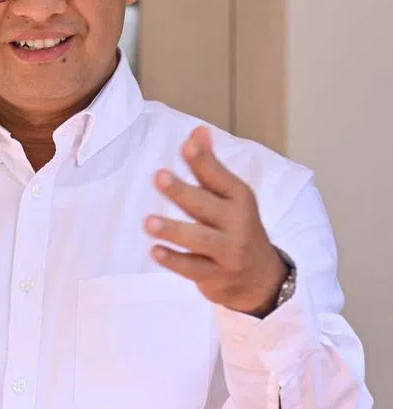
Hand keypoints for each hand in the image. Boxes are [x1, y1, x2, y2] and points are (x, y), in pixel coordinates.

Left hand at [144, 126, 285, 316]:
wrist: (261, 278)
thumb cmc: (236, 227)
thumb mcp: (230, 196)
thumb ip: (209, 166)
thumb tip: (198, 130)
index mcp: (239, 199)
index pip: (220, 177)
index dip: (204, 161)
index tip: (187, 145)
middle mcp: (237, 224)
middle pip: (206, 206)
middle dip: (182, 192)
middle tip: (159, 177)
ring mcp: (228, 252)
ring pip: (199, 239)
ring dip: (173, 230)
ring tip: (148, 222)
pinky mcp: (216, 276)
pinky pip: (192, 268)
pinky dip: (173, 260)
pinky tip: (155, 251)